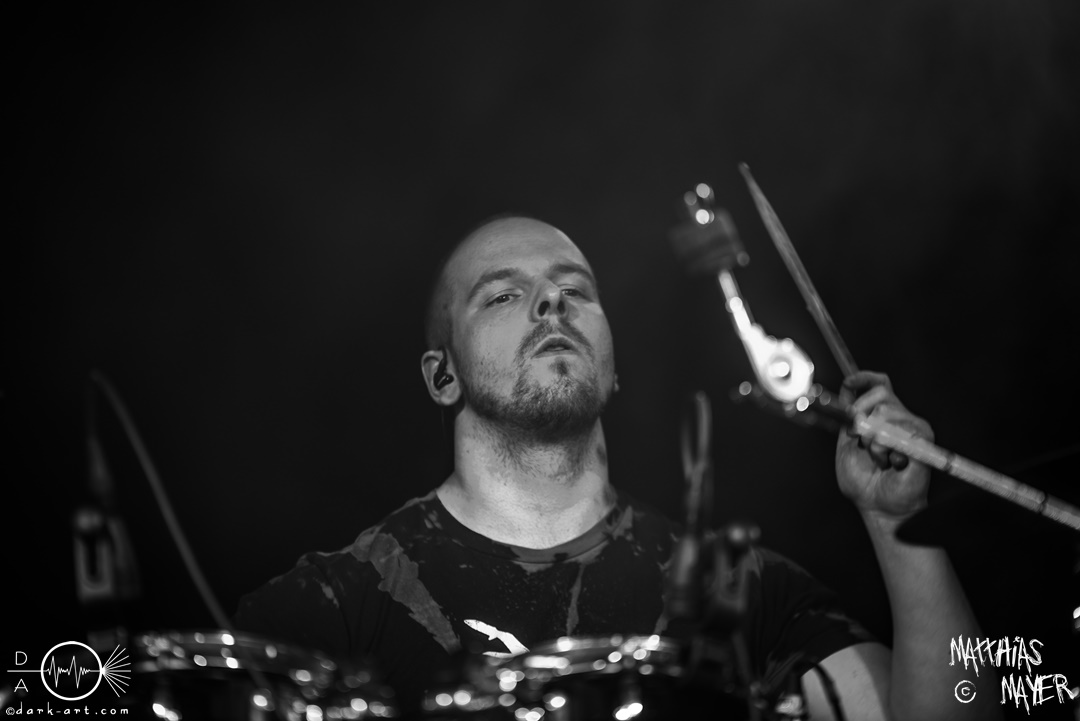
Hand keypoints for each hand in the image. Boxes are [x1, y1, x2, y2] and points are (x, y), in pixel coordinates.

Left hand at [835, 371, 932, 520]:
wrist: (878, 506)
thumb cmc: (863, 481)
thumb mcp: (845, 445)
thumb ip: (846, 419)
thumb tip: (846, 390)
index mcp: (881, 417)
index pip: (880, 384)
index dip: (864, 378)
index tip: (849, 383)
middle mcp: (900, 418)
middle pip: (880, 394)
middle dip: (860, 416)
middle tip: (860, 441)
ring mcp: (913, 427)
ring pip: (886, 412)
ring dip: (872, 441)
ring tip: (879, 459)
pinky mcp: (923, 440)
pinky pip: (899, 431)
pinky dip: (886, 449)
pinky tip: (891, 463)